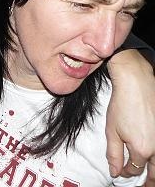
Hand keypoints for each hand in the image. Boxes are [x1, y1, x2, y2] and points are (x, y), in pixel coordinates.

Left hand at [105, 49, 154, 183]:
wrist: (136, 84)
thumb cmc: (122, 105)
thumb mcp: (112, 131)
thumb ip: (113, 154)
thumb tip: (115, 172)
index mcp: (142, 149)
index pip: (134, 170)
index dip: (126, 173)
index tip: (120, 172)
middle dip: (149, 181)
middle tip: (144, 185)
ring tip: (150, 177)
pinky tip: (153, 157)